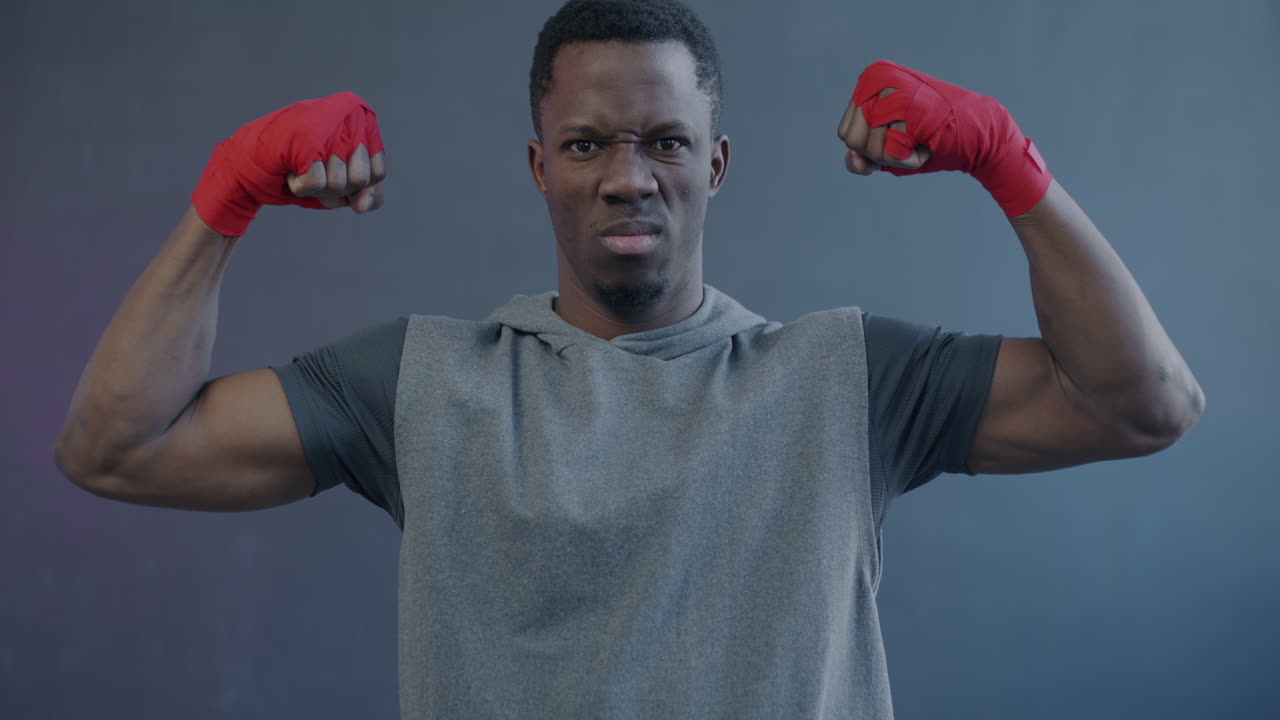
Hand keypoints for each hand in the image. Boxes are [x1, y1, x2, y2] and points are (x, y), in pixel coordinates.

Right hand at [191, 92, 386, 235]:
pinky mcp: (304, 137)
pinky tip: (290, 172)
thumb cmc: (299, 173)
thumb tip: (361, 205)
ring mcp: (324, 124)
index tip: (338, 177)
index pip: (378, 172)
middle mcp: (345, 114)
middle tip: (317, 172)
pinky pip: (318, 183)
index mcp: (359, 120)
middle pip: (361, 179)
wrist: (248, 169)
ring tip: (302, 169)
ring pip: (341, 182)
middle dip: (337, 189)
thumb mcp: (341, 185)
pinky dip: (302, 188)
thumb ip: (366, 194)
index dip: (358, 188)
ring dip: (318, 189)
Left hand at [835, 60, 1051, 215]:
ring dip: (895, 157)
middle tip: (911, 139)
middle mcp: (876, 78)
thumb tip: (854, 159)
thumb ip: (864, 157)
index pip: (845, 133)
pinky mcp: (905, 103)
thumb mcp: (889, 153)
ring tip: (919, 139)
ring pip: (867, 146)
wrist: (979, 136)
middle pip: (852, 140)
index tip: (900, 136)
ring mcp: (890, 88)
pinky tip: (926, 143)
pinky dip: (906, 159)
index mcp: (869, 81)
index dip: (870, 149)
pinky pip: (887, 151)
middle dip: (881, 154)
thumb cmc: (933, 142)